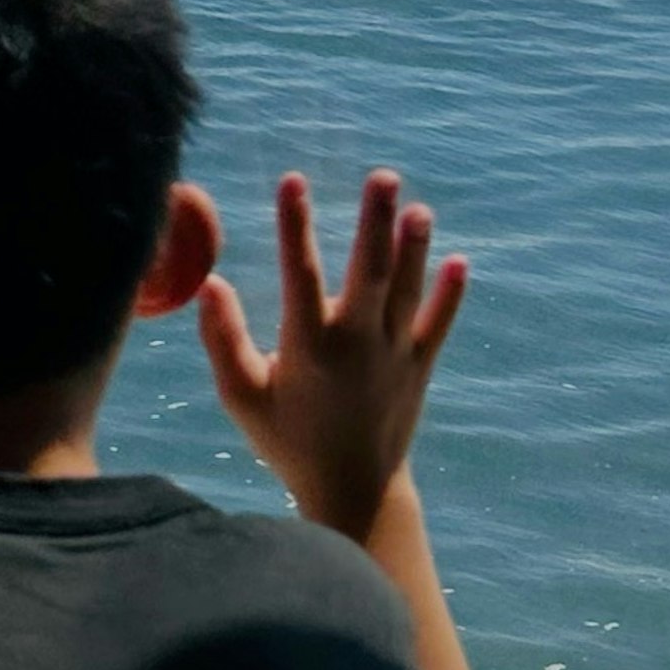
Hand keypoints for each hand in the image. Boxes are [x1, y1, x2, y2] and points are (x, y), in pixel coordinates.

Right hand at [197, 168, 465, 543]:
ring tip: (420, 208)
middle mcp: (356, 342)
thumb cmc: (288, 441)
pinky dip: (450, 295)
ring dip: (415, 248)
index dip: (296, 225)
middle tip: (384, 176)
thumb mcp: (243, 397)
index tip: (292, 180)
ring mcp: (393, 355)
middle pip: (369, 271)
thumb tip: (209, 283)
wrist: (354, 492)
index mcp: (308, 344)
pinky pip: (437, 325)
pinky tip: (461, 261)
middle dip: (376, 221)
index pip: (301, 272)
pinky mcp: (418, 368)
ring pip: (407, 291)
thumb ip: (223, 340)